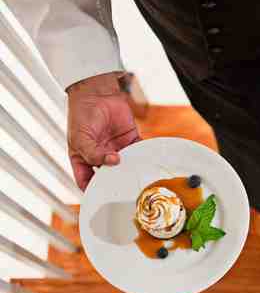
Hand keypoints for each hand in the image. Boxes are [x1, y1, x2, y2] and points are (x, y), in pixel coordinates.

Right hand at [66, 72, 140, 189]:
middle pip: (109, 176)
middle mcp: (101, 157)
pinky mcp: (131, 141)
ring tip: (136, 178)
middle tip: (124, 189)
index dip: (93, 191)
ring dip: (131, 172)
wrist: (97, 94)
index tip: (102, 198)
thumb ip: (93, 153)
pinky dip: (143, 158)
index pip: (87, 181)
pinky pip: (139, 152)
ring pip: (126, 167)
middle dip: (116, 183)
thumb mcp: (81, 138)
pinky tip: (146, 163)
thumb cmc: (82, 115)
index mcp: (84, 159)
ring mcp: (116, 150)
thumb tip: (113, 162)